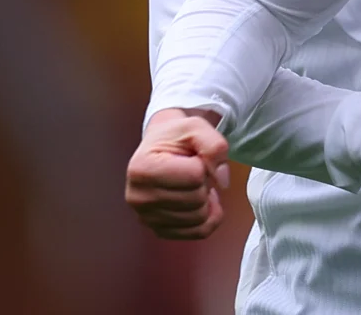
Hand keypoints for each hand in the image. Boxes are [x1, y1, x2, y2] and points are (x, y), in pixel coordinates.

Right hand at [125, 108, 230, 239]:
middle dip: (205, 183)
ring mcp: (146, 218)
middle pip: (197, 200)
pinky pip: (198, 233)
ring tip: (194, 184)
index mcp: (142, 169)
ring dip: (206, 199)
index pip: (195, 176)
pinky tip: (202, 201)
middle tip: (194, 171)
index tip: (191, 157)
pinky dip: (209, 217)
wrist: (160, 147)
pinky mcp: (159, 230)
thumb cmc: (176, 137)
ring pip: (199, 218)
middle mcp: (137, 197)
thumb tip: (222, 181)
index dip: (203, 164)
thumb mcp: (196, 127)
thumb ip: (214, 147)